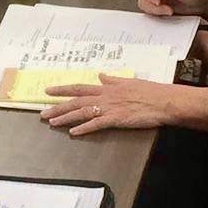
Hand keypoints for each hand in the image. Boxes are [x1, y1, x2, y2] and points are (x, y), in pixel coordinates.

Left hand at [41, 75, 180, 135]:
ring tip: (52, 123)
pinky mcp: (117, 119)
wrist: (165, 101)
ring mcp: (110, 107)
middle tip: (43, 113)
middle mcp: (106, 96)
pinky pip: (97, 124)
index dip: (62, 89)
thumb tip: (101, 75)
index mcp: (108, 87)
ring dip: (66, 117)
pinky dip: (84, 128)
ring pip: (83, 111)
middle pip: (76, 100)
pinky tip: (74, 132)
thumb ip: (113, 80)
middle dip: (58, 106)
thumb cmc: (151, 92)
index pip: (80, 87)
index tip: (48, 91)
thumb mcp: (129, 82)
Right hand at [136, 0, 207, 19]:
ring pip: (146, 7)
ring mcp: (159, 0)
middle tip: (165, 8)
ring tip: (170, 11)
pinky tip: (169, 14)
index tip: (157, 1)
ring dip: (156, 11)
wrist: (206, 3)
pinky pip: (153, 14)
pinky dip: (159, 16)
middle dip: (152, 5)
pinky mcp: (162, 10)